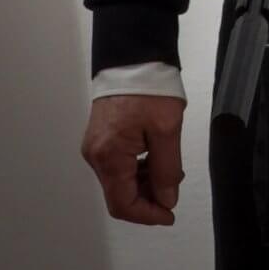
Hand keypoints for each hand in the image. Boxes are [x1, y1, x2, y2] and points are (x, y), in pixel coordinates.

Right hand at [81, 94, 185, 226]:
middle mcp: (96, 155)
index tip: (169, 214)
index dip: (148, 215)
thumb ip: (167, 169)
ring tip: (168, 171)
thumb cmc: (149, 87)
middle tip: (172, 190)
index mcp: (108, 156)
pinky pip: (117, 165)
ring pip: (119, 181)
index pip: (123, 204)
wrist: (133, 54)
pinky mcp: (101, 137)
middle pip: (119, 194)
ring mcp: (96, 146)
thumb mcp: (167, 129)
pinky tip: (155, 159)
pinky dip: (136, 170)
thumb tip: (166, 199)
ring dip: (143, 184)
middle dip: (147, 199)